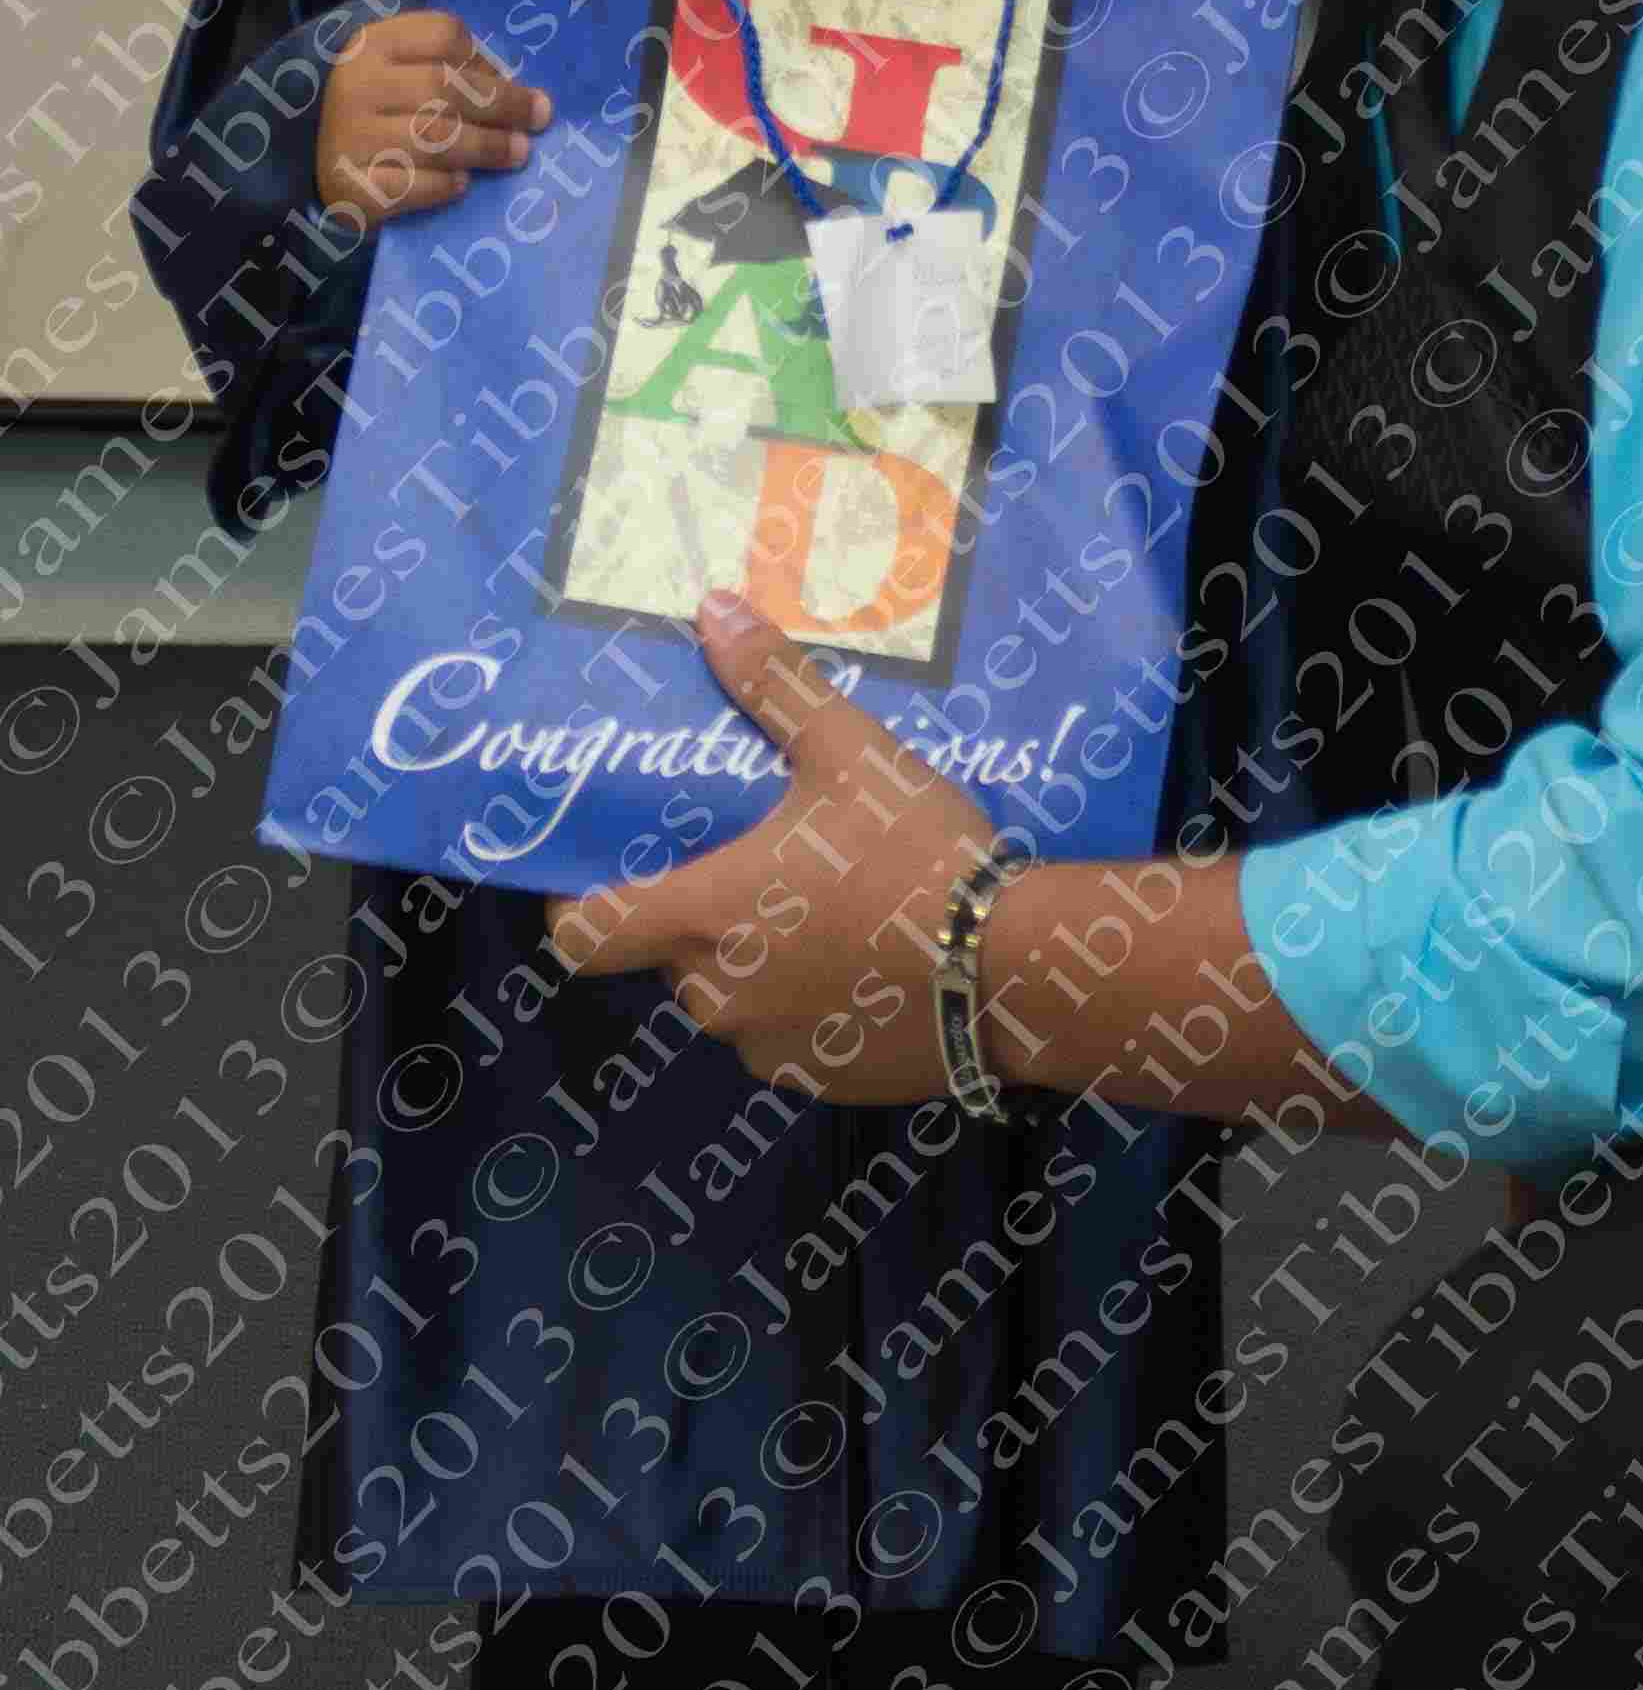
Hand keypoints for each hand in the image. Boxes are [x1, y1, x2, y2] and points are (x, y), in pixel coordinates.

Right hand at [317, 10, 551, 235]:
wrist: (323, 168)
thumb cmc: (383, 116)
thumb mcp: (404, 76)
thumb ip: (451, 72)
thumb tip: (523, 96)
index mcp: (373, 45)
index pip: (443, 36)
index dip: (485, 59)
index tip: (511, 81)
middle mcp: (356, 85)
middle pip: (445, 87)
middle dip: (502, 104)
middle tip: (539, 119)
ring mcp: (348, 138)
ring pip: (433, 138)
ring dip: (486, 146)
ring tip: (518, 153)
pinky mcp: (350, 188)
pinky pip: (410, 186)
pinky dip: (444, 186)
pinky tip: (463, 185)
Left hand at [545, 593, 998, 1101]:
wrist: (1017, 969)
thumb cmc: (915, 857)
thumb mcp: (849, 754)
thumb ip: (775, 685)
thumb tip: (713, 607)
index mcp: (701, 918)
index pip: (580, 935)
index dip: (576, 902)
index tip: (604, 869)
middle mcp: (717, 996)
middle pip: (665, 959)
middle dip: (696, 915)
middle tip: (749, 864)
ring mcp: (770, 1048)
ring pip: (730, 999)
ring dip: (754, 961)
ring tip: (819, 910)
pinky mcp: (825, 1082)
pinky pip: (788, 1039)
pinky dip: (809, 1006)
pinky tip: (866, 963)